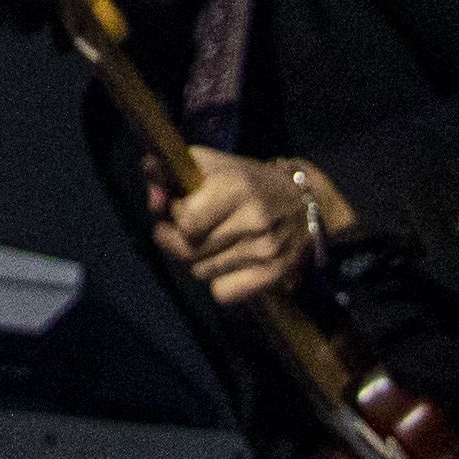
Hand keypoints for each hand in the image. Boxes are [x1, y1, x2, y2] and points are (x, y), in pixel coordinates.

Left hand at [153, 150, 329, 307]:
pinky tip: (229, 264)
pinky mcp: (273, 275)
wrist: (305, 203)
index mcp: (235, 187)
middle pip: (189, 251)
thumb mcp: (210, 165)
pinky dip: (219, 283)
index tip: (183, 208)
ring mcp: (265, 251)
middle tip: (187, 232)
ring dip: (199, 261)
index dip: (177, 216)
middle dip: (179, 242)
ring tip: (213, 243)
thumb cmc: (247, 181)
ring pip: (202, 273)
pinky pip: (223, 293)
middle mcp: (253, 220)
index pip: (185, 221)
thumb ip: (169, 174)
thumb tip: (153, 202)